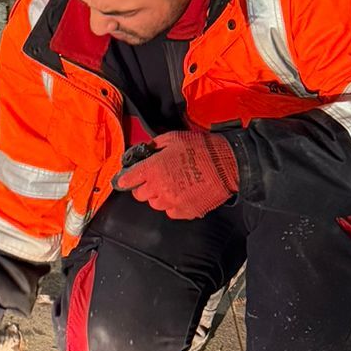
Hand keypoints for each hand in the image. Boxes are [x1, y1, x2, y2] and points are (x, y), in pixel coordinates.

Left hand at [114, 130, 238, 219]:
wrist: (227, 165)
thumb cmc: (200, 148)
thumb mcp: (173, 138)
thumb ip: (154, 146)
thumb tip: (145, 151)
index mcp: (153, 169)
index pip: (128, 179)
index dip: (124, 180)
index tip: (123, 180)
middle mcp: (159, 188)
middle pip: (140, 195)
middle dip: (143, 187)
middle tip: (153, 179)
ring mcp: (172, 202)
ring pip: (155, 204)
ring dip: (158, 196)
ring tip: (169, 186)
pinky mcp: (186, 212)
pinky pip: (171, 212)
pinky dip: (172, 205)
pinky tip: (181, 195)